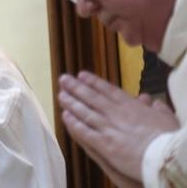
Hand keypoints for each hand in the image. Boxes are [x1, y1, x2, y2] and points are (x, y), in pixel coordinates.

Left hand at [58, 72, 179, 180]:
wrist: (164, 156)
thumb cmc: (169, 138)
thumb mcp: (168, 119)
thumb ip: (159, 109)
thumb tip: (154, 101)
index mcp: (132, 106)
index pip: (109, 90)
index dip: (93, 82)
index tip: (81, 75)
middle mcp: (117, 114)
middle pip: (92, 98)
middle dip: (76, 88)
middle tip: (63, 80)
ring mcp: (109, 129)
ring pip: (85, 113)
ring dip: (71, 103)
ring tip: (60, 95)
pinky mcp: (104, 144)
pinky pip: (85, 132)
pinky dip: (74, 124)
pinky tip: (64, 117)